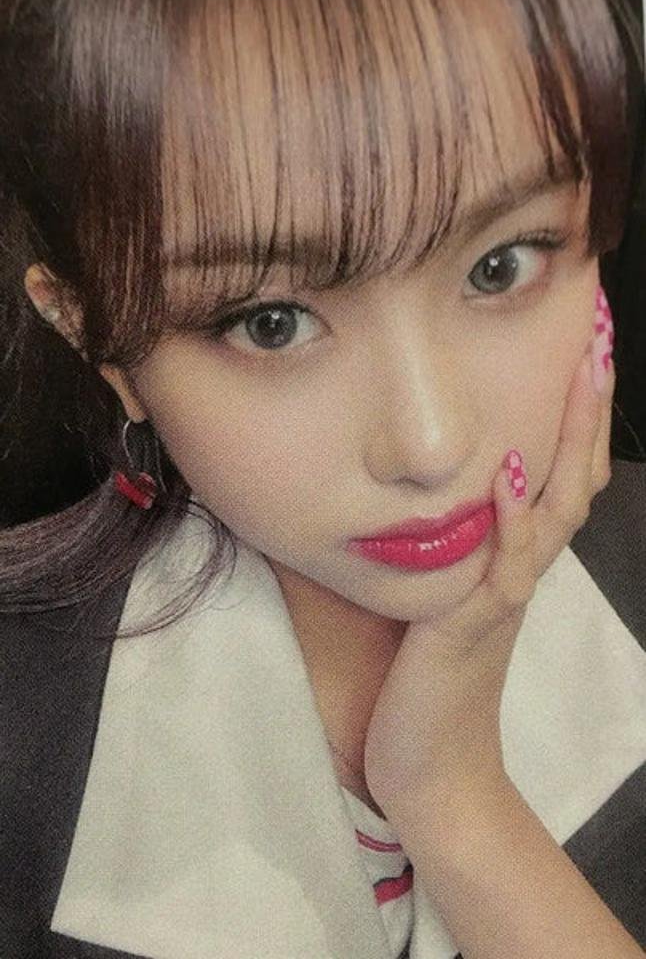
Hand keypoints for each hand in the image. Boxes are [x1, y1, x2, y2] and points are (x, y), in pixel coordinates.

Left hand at [363, 300, 615, 823]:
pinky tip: (514, 473)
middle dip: (585, 410)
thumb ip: (447, 547)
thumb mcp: (440, 596)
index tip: (579, 349)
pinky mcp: (475, 627)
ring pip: (554, 510)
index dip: (574, 416)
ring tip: (579, 376)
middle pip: (572, 478)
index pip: (558, 474)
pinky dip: (513, 520)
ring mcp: (503, 596)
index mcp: (512, 558)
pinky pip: (505, 568)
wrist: (432, 766)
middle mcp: (520, 569)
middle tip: (598, 339)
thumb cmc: (426, 680)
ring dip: (568, 442)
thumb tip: (433, 489)